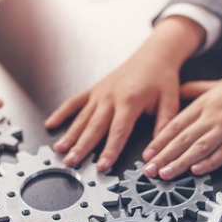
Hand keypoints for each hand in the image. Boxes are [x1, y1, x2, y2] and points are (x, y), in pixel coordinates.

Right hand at [45, 16, 204, 170]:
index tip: (102, 166)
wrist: (153, 55)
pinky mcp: (94, 89)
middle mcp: (110, 97)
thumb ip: (164, 124)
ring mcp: (99, 93)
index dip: (109, 150)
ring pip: (81, 118)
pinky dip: (61, 112)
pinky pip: (74, 102)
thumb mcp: (171, 100)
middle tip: (72, 163)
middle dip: (82, 147)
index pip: (118, 131)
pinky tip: (50, 125)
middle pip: (94, 127)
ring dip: (69, 135)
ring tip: (60, 150)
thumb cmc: (162, 78)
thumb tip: (158, 148)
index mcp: (130, 100)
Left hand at [142, 61, 221, 179]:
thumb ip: (194, 90)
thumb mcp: (216, 85)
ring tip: (165, 174)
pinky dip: (210, 162)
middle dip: (163, 156)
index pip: (175, 125)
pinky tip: (197, 171)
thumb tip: (177, 90)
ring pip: (199, 148)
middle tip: (148, 170)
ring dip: (180, 162)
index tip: (146, 155)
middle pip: (182, 139)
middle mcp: (212, 116)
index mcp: (203, 104)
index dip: (159, 141)